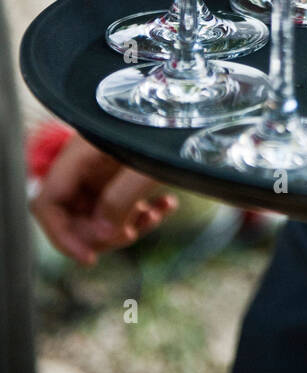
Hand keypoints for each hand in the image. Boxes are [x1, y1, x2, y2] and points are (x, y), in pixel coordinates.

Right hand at [30, 131, 177, 264]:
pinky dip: (140, 212)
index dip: (61, 235)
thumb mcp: (145, 167)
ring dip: (122, 224)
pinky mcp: (125, 170)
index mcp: (81, 152)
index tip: (88, 258)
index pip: (48, 202)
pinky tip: (165, 206)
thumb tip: (101, 236)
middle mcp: (87, 160)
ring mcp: (105, 166)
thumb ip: (118, 201)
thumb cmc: (173, 130)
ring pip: (98, 212)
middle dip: (98, 232)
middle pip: (72, 212)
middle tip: (128, 234)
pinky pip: (121, 202)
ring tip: (152, 218)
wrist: (194, 114)